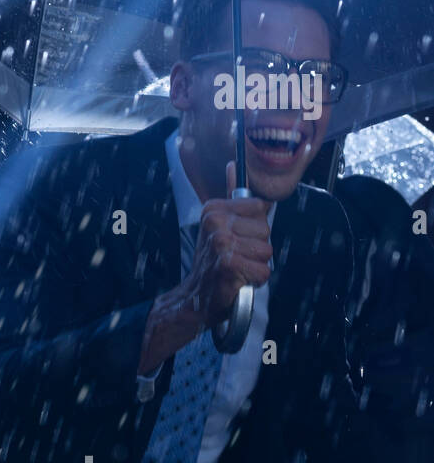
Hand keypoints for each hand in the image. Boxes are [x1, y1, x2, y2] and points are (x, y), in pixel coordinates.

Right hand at [182, 160, 271, 326]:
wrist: (195, 297)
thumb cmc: (212, 262)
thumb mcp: (218, 225)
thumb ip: (231, 196)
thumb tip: (234, 165)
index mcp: (213, 209)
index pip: (260, 207)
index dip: (254, 228)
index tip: (237, 238)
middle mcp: (215, 223)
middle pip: (266, 230)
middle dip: (257, 248)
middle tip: (236, 257)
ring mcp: (220, 244)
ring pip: (267, 252)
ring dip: (256, 265)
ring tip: (238, 269)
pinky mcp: (228, 266)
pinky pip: (263, 272)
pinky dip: (254, 281)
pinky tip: (238, 280)